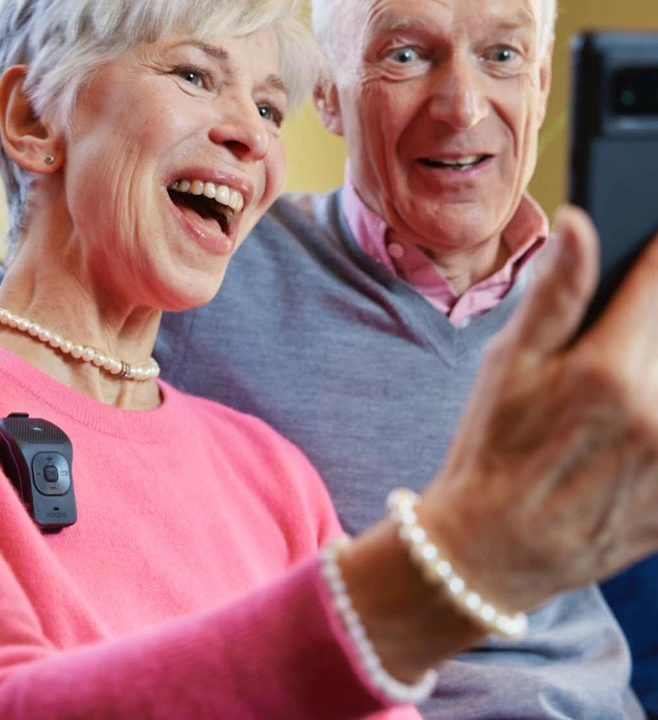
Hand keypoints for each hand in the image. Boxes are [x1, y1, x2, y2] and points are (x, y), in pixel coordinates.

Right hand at [420, 205, 657, 610]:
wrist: (492, 548)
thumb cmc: (491, 448)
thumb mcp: (505, 366)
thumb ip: (552, 294)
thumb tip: (579, 224)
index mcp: (606, 369)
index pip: (657, 281)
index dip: (655, 253)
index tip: (651, 244)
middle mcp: (655, 411)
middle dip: (651, 324)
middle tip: (607, 354)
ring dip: (655, 368)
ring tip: (607, 402)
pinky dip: (657, 422)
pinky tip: (625, 431)